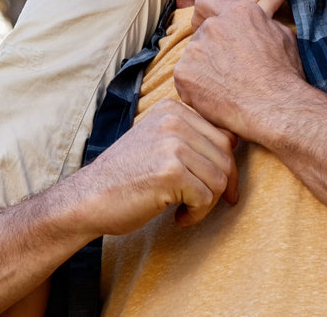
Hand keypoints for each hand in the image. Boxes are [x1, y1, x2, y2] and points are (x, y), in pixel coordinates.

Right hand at [61, 98, 237, 236]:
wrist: (91, 197)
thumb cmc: (126, 175)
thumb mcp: (158, 141)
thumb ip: (191, 136)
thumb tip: (236, 141)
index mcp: (172, 109)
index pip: (223, 137)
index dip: (224, 167)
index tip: (212, 187)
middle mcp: (174, 120)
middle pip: (226, 158)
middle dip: (221, 187)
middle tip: (201, 204)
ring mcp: (173, 144)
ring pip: (220, 180)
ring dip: (207, 204)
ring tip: (185, 209)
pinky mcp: (171, 171)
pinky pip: (207, 198)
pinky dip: (197, 215)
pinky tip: (178, 217)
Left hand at [173, 0, 307, 142]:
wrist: (275, 109)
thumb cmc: (285, 77)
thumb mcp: (282, 36)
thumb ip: (259, 23)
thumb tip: (253, 23)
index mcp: (238, 11)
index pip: (207, 1)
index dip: (206, 14)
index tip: (209, 28)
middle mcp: (213, 25)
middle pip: (201, 33)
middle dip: (210, 49)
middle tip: (227, 71)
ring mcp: (196, 48)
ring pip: (193, 57)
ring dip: (203, 69)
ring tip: (225, 88)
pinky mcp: (184, 72)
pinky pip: (185, 78)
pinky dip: (195, 88)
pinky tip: (215, 99)